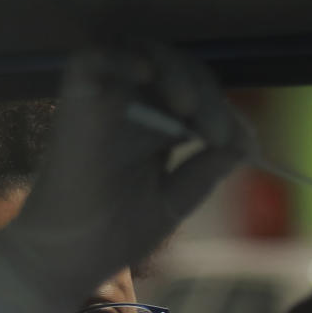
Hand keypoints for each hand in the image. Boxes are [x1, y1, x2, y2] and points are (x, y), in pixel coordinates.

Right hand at [0, 45, 251, 312]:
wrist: (66, 260)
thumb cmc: (111, 236)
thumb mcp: (173, 200)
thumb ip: (206, 170)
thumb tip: (245, 141)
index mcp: (150, 129)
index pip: (192, 92)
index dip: (219, 108)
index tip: (238, 142)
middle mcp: (126, 109)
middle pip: (173, 68)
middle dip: (204, 93)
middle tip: (215, 133)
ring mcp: (99, 103)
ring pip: (138, 52)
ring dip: (172, 70)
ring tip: (187, 107)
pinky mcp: (74, 104)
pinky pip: (90, 60)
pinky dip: (119, 59)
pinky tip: (145, 74)